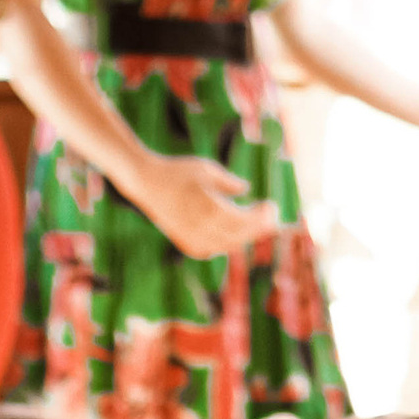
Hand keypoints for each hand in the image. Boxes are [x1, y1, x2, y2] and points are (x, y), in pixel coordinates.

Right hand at [127, 149, 278, 261]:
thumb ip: (229, 183)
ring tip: (256, 223)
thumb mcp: (207, 169)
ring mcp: (193, 240)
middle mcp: (203, 229)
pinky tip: (233, 232)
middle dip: (258, 228)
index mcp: (210, 209)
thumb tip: (246, 191)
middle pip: (240, 236)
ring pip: (228, 246)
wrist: (145, 183)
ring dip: (244, 236)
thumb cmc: (177, 171)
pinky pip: (214, 249)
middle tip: (271, 217)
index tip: (273, 206)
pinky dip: (226, 242)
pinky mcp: (186, 244)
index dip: (262, 217)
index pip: (245, 221)